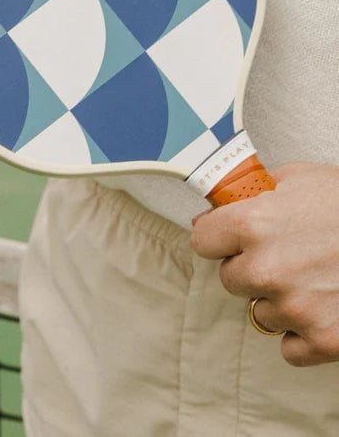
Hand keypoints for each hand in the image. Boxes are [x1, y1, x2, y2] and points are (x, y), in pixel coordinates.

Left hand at [192, 163, 338, 365]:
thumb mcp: (297, 179)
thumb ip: (249, 193)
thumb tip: (212, 211)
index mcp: (252, 224)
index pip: (202, 241)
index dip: (220, 237)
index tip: (233, 237)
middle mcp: (266, 268)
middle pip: (229, 279)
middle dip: (250, 267)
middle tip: (286, 254)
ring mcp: (295, 308)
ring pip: (260, 312)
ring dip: (279, 300)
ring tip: (313, 277)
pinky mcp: (324, 340)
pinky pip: (289, 347)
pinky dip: (304, 333)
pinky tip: (323, 308)